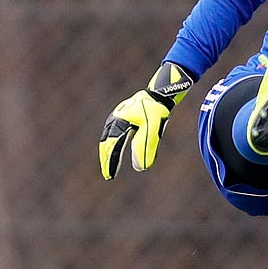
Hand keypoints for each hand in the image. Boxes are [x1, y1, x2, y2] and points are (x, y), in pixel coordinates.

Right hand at [99, 62, 195, 178]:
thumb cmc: (156, 110)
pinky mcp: (124, 115)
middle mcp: (115, 119)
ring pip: (109, 138)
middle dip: (107, 159)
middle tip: (108, 174)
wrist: (160, 92)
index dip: (110, 163)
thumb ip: (145, 148)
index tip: (110, 176)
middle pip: (107, 143)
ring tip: (111, 165)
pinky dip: (115, 144)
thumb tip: (140, 168)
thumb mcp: (152, 130)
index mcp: (118, 123)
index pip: (111, 147)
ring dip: (110, 152)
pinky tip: (118, 149)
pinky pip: (115, 133)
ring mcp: (118, 116)